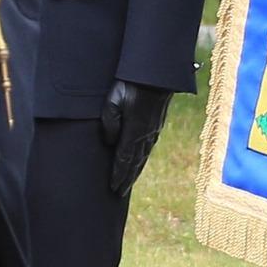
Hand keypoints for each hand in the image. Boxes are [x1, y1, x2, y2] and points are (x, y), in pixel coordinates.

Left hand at [101, 79, 173, 197]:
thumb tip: (109, 142)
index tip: (113, 188)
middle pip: (135, 163)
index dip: (118, 175)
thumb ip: (109, 122)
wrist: (156, 73)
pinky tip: (140, 161)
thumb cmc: (131, 84)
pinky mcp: (157, 124)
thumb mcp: (113, 100)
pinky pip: (149, 147)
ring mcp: (153, 130)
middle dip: (127, 179)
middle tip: (119, 193)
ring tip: (129, 182)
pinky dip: (143, 159)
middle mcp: (146, 135)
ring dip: (135, 171)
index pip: (124, 160)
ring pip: (143, 156)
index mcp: (134, 132)